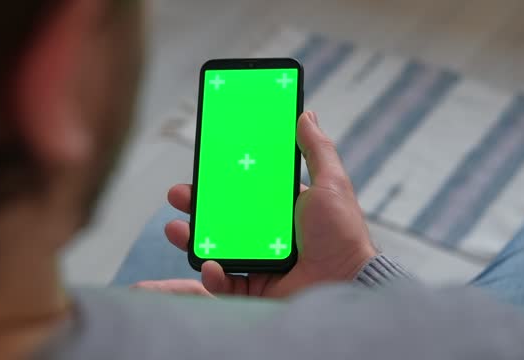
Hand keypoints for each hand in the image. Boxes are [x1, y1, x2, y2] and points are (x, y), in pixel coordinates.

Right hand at [137, 111, 375, 297]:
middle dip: (196, 205)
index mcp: (283, 209)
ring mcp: (260, 262)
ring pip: (217, 247)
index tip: (203, 166)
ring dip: (192, 237)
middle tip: (178, 194)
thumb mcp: (331, 183)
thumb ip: (317, 149)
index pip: (245, 190)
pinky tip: (209, 264)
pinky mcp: (256, 289)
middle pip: (224, 216)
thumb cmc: (342, 233)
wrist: (348, 281)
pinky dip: (212, 275)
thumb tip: (306, 115)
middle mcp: (269, 234)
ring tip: (175, 228)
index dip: (221, 179)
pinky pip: (226, 283)